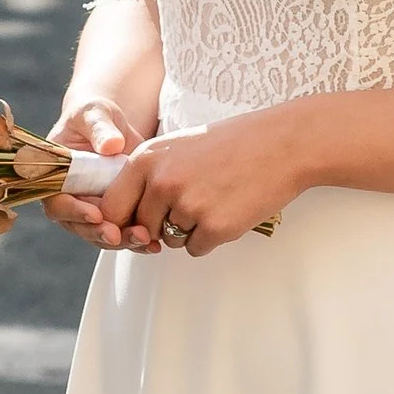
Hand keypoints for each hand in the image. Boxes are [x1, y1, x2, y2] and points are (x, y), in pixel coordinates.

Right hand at [45, 94, 144, 236]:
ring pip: (101, 234)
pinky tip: (154, 245)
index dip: (73, 211)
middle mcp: (69, 198)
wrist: (114, 127)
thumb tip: (111, 145)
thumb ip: (100, 128)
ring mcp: (91, 209)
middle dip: (99, 233)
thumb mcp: (96, 114)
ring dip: (121, 241)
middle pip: (78, 226)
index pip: (57, 202)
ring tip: (144, 239)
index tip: (95, 214)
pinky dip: (137, 241)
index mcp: (55, 176)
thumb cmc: (96, 117)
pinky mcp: (113, 213)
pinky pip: (122, 232)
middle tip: (118, 235)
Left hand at [68, 107, 309, 256]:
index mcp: (146, 160)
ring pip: (170, 240)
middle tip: (191, 204)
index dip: (120, 223)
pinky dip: (210, 237)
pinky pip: (196, 248)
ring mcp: (188, 206)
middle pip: (141, 229)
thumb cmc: (231, 144)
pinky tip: (228, 209)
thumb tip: (124, 218)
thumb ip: (148, 177)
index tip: (133, 225)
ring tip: (215, 199)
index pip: (111, 207)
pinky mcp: (215, 227)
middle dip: (160, 227)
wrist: (283, 144)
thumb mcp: (177, 148)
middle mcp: (161, 183)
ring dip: (188, 230)